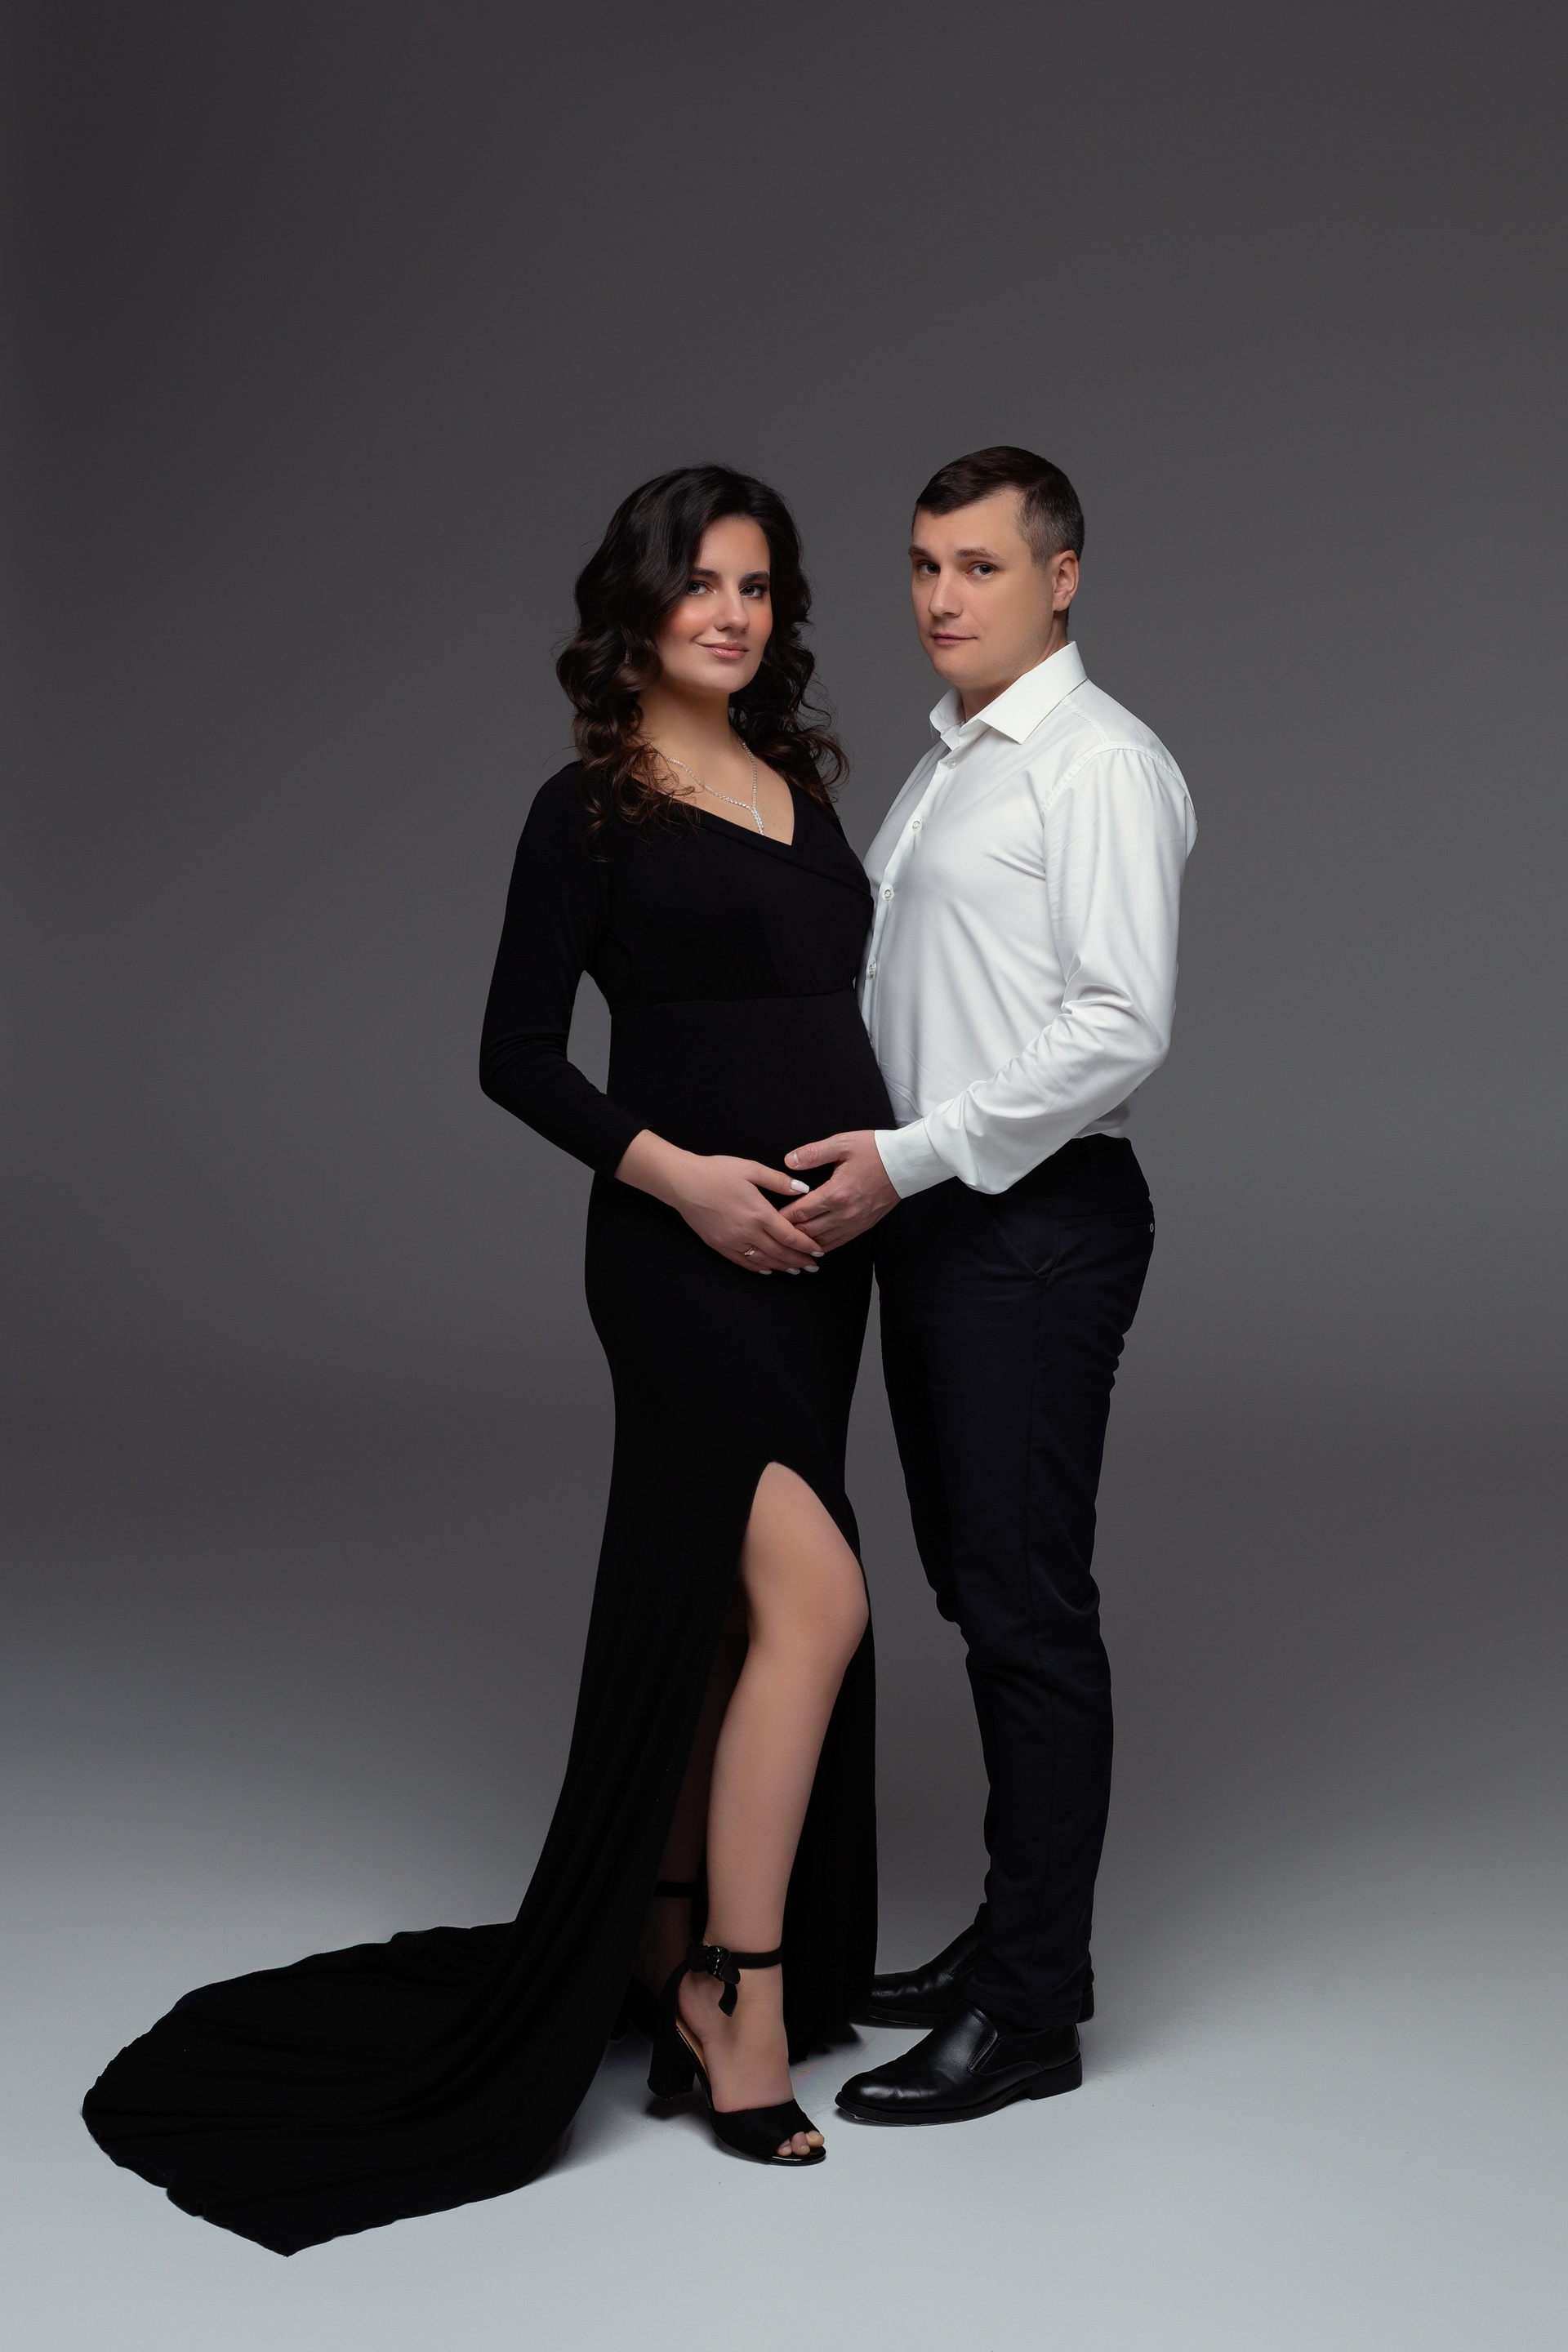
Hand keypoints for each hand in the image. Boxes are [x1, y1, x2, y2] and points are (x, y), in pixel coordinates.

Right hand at [615, 1131, 823, 1273]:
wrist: (682, 1182)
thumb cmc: (716, 1171)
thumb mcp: (750, 1168)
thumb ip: (778, 1181)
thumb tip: (802, 1189)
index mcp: (759, 1213)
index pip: (790, 1236)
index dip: (807, 1246)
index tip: (819, 1251)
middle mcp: (748, 1232)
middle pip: (780, 1252)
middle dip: (799, 1261)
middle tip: (814, 1266)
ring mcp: (732, 1242)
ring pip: (764, 1261)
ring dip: (783, 1267)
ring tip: (796, 1270)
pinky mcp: (719, 1245)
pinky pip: (743, 1262)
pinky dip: (759, 1268)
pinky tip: (769, 1269)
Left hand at [780, 1131, 899, 1251]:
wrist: (905, 1163)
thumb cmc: (875, 1151)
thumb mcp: (842, 1144)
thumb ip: (813, 1153)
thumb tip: (789, 1161)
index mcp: (836, 1193)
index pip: (801, 1212)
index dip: (781, 1216)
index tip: (767, 1216)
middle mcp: (845, 1213)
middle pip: (808, 1231)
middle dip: (787, 1233)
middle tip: (771, 1232)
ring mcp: (855, 1223)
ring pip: (821, 1242)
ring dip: (803, 1243)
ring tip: (786, 1243)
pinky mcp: (863, 1227)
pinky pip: (837, 1243)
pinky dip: (821, 1246)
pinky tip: (810, 1247)